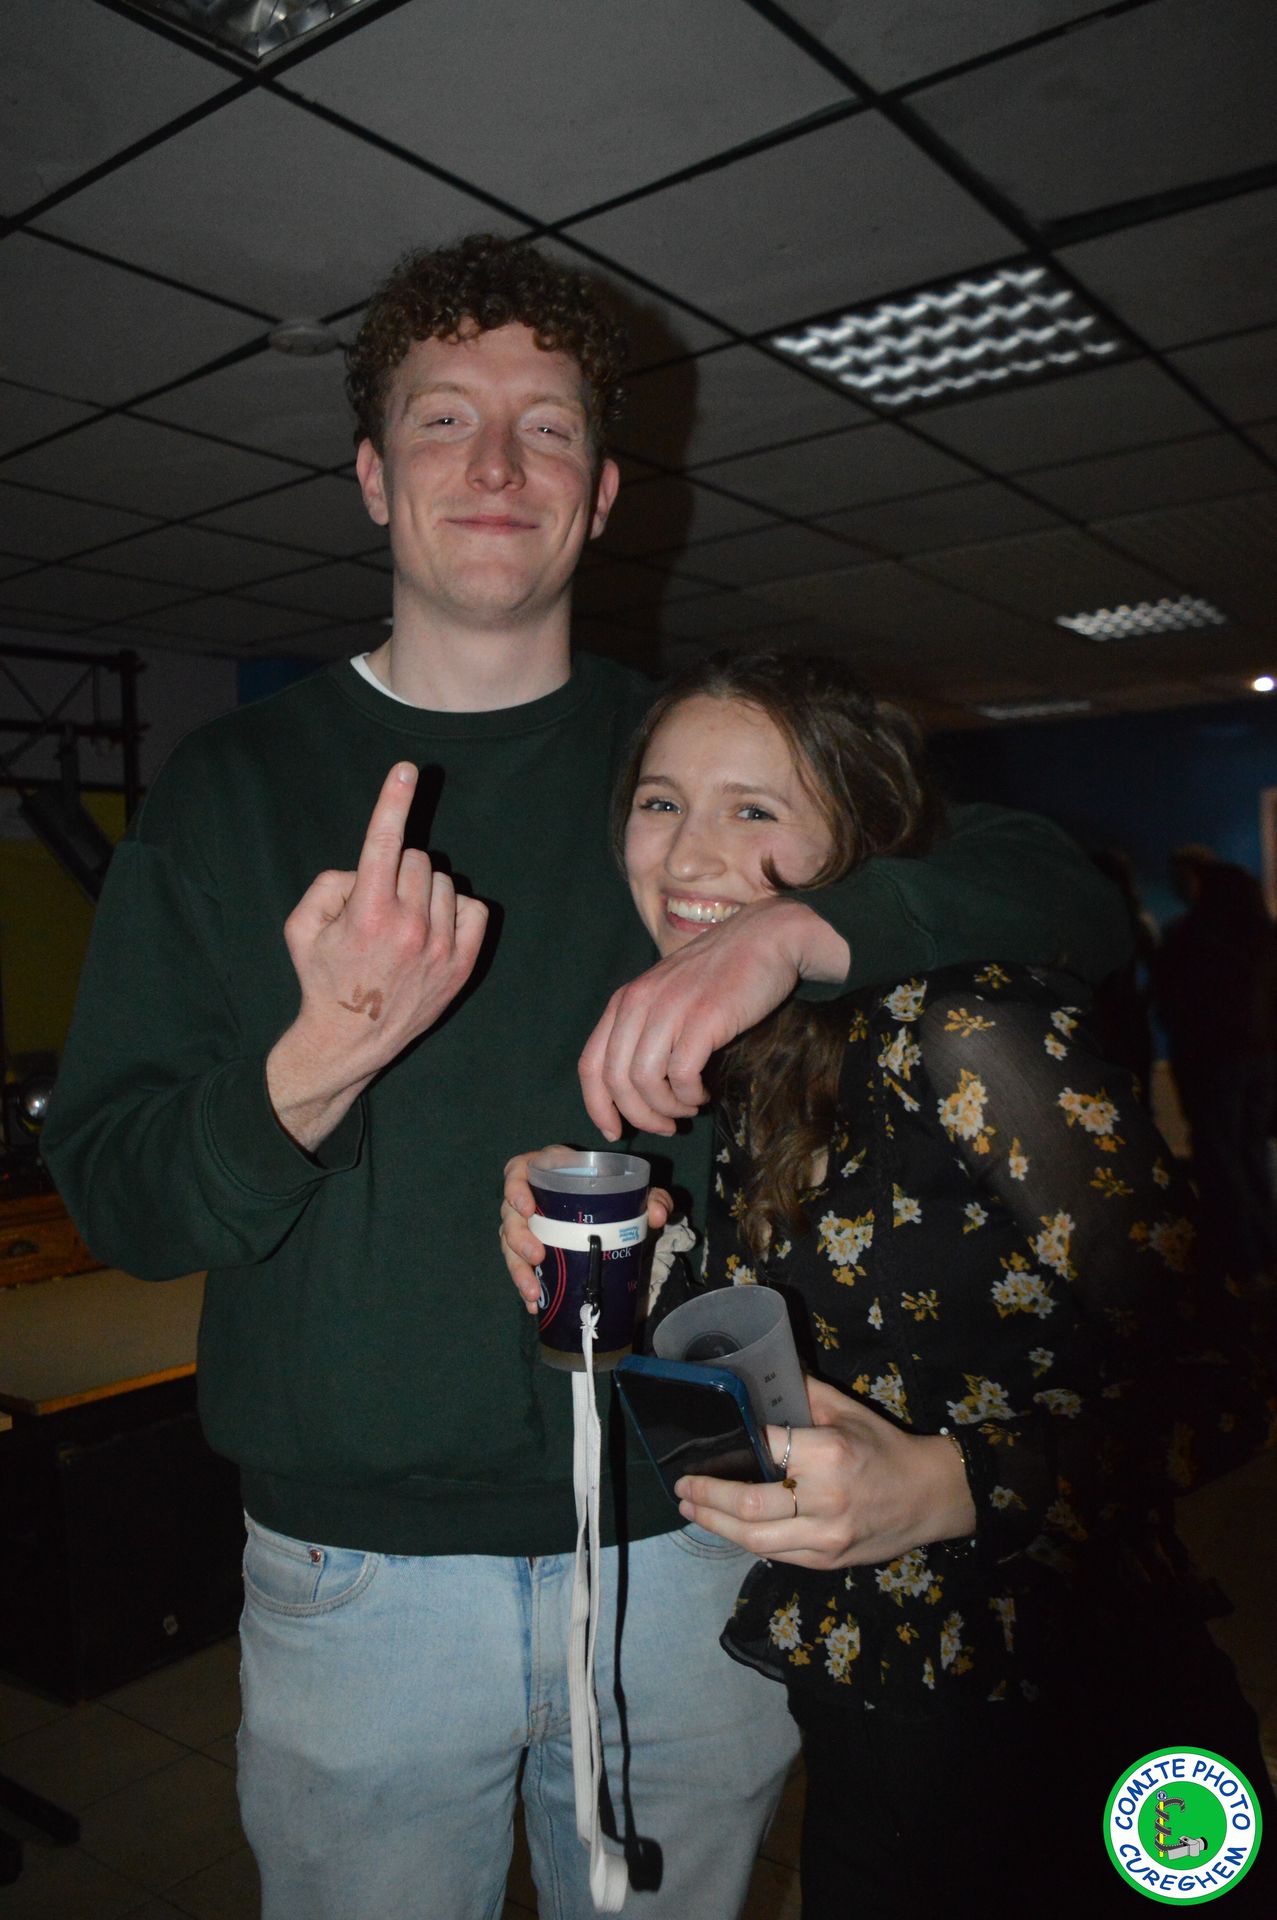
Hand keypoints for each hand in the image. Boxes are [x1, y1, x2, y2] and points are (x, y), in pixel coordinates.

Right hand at [267, 762, 488, 1148]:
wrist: (351, 1040)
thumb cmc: (323, 977)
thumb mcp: (301, 927)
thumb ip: (328, 883)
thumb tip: (365, 870)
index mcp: (367, 913)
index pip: (383, 842)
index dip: (393, 800)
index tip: (406, 770)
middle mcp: (409, 927)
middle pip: (415, 858)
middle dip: (395, 869)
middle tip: (378, 903)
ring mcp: (440, 947)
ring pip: (443, 881)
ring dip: (423, 890)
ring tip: (402, 923)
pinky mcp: (463, 964)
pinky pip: (475, 908)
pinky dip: (455, 910)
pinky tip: (433, 929)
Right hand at [501, 1149, 671, 1313]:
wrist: (615, 1214)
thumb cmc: (616, 1191)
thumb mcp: (635, 1190)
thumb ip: (652, 1197)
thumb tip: (656, 1216)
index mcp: (550, 1170)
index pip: (518, 1170)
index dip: (515, 1187)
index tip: (527, 1209)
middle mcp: (531, 1196)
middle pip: (509, 1213)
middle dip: (518, 1237)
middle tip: (537, 1256)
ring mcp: (527, 1224)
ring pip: (509, 1243)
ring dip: (518, 1268)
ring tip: (533, 1291)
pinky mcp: (530, 1248)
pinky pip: (519, 1265)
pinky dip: (526, 1285)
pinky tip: (534, 1304)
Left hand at [578, 896, 849, 1138]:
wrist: (767, 937)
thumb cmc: (720, 971)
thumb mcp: (668, 994)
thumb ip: (648, 1029)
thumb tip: (639, 1089)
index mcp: (625, 1000)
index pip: (590, 1064)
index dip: (597, 1106)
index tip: (615, 1132)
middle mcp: (639, 1003)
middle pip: (616, 1080)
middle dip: (638, 1116)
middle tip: (665, 1126)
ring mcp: (670, 1009)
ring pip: (645, 1082)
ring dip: (666, 1108)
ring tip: (688, 1109)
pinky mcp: (703, 1018)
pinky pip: (682, 1074)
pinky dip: (691, 1095)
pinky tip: (704, 1093)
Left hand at [674, 1376, 975, 1569]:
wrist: (930, 1496)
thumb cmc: (886, 1447)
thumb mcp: (848, 1411)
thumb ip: (804, 1393)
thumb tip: (764, 1374)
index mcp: (828, 1453)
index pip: (764, 1448)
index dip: (730, 1446)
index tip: (702, 1447)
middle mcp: (824, 1498)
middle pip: (748, 1504)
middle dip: (707, 1496)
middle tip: (682, 1486)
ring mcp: (825, 1536)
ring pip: (755, 1539)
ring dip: (716, 1525)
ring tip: (691, 1510)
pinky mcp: (827, 1560)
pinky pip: (776, 1554)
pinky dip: (746, 1540)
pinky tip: (728, 1528)